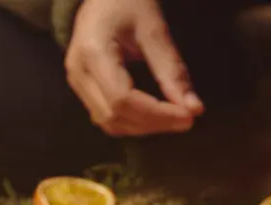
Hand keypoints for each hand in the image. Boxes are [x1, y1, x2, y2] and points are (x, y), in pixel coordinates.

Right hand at [66, 0, 203, 136]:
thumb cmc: (128, 1)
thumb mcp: (154, 29)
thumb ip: (172, 70)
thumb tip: (194, 109)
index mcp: (93, 51)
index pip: (123, 99)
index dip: (157, 114)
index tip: (189, 116)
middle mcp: (78, 72)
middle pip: (115, 116)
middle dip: (154, 123)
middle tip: (187, 118)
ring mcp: (76, 82)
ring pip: (110, 123)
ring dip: (144, 127)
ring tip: (173, 117)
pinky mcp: (82, 88)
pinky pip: (106, 117)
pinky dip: (133, 122)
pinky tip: (155, 114)